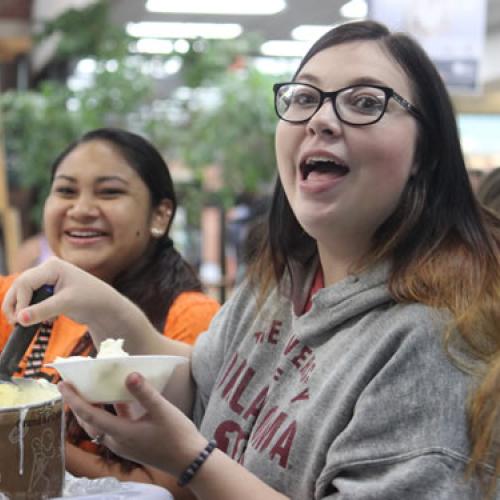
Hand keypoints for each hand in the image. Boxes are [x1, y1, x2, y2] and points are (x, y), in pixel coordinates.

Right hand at [2, 257, 119, 326]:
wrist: (105, 306)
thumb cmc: (91, 300)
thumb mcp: (66, 304)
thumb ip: (42, 310)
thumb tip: (20, 319)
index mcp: (52, 266)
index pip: (25, 282)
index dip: (20, 302)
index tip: (21, 320)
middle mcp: (47, 269)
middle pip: (19, 286)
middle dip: (15, 305)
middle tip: (16, 323)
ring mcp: (47, 278)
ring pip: (22, 292)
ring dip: (21, 308)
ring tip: (23, 323)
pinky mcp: (48, 289)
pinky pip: (30, 298)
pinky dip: (29, 309)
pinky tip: (37, 319)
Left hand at [58, 372, 207, 476]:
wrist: (189, 461)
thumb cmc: (177, 436)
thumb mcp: (162, 410)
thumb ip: (144, 392)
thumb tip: (129, 374)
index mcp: (121, 433)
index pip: (89, 415)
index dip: (74, 399)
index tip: (62, 384)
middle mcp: (117, 441)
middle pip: (89, 422)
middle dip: (77, 404)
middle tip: (70, 387)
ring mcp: (124, 444)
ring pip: (100, 426)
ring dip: (92, 409)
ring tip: (89, 391)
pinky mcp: (132, 444)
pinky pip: (113, 426)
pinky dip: (109, 412)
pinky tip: (118, 399)